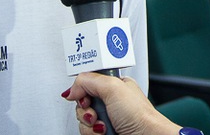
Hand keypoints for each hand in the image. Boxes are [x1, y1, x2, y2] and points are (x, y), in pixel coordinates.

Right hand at [63, 73, 180, 134]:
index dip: (82, 89)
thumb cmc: (138, 114)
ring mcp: (105, 118)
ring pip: (82, 119)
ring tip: (103, 125)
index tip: (85, 96)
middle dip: (85, 109)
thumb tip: (71, 89)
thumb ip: (89, 80)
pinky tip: (104, 132)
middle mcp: (109, 101)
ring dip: (89, 124)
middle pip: (82, 102)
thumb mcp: (113, 87)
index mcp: (113, 85)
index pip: (87, 82)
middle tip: (95, 112)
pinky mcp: (102, 132)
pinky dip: (92, 133)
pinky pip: (86, 132)